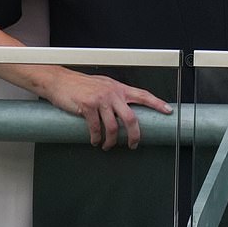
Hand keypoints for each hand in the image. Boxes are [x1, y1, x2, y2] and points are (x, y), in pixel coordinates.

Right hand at [46, 67, 172, 150]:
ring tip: (107, 145)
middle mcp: (112, 93)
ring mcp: (100, 100)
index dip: (157, 103)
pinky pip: (96, 128)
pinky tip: (95, 141)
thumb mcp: (102, 85)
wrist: (59, 81)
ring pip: (113, 127)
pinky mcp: (87, 106)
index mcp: (118, 88)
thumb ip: (114, 95)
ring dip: (111, 141)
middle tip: (132, 144)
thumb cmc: (80, 85)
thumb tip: (124, 108)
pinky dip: (96, 138)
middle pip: (131, 118)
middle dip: (134, 135)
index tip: (168, 111)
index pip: (143, 95)